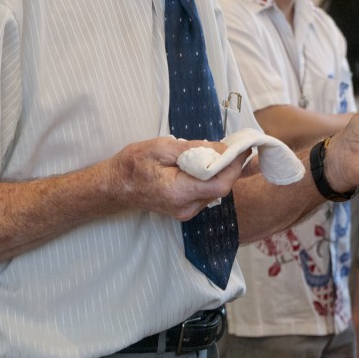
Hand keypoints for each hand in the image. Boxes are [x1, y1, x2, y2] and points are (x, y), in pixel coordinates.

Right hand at [106, 137, 249, 220]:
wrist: (115, 186)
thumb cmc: (133, 165)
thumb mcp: (161, 148)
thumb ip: (193, 149)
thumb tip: (222, 148)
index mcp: (178, 192)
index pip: (219, 184)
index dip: (235, 166)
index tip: (243, 148)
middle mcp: (186, 207)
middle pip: (221, 188)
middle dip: (232, 166)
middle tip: (237, 145)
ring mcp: (186, 211)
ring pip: (216, 191)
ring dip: (222, 171)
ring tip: (222, 151)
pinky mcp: (186, 209)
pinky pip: (207, 193)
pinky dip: (212, 177)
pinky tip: (209, 163)